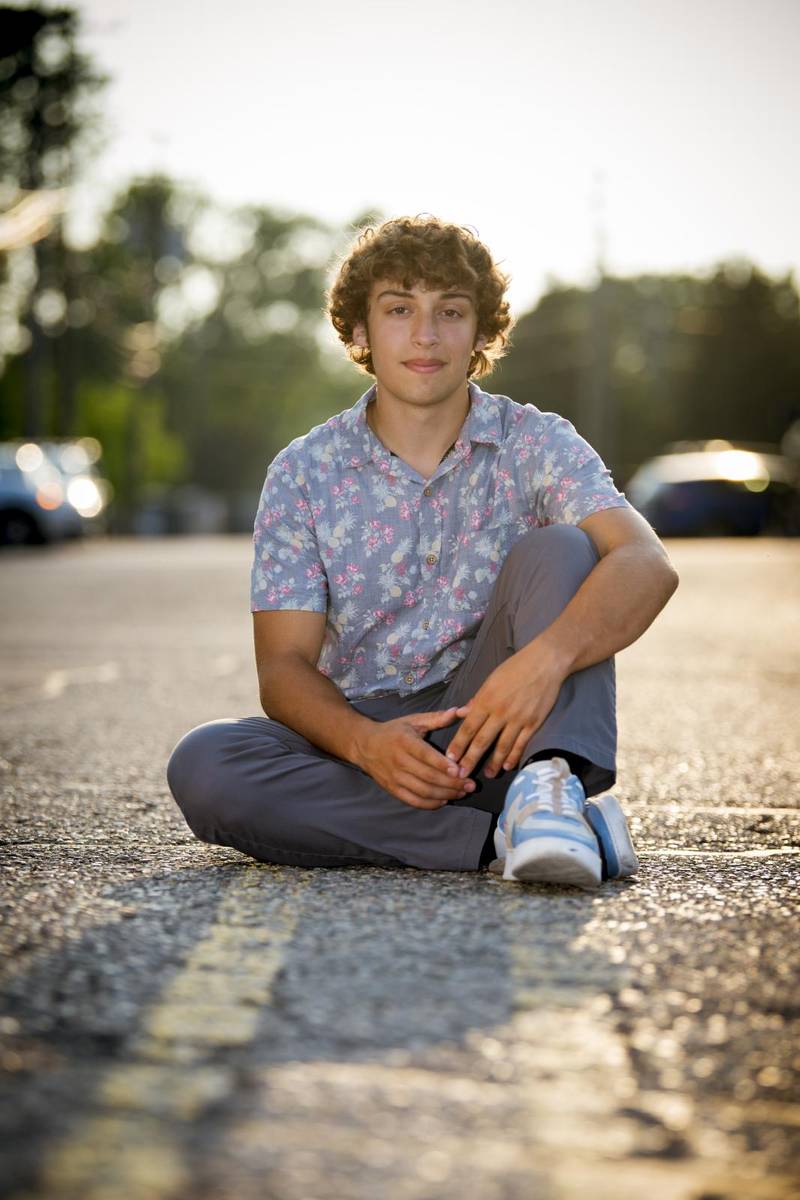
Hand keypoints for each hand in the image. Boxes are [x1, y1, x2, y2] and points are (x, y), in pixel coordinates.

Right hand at [355, 708, 477, 809]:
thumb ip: (437, 718)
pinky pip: (413, 801)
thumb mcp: (413, 720)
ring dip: (445, 794)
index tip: (460, 770)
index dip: (443, 764)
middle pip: (428, 776)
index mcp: (405, 741)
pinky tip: (444, 801)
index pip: (426, 755)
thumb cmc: (394, 731)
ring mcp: (394, 777)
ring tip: (462, 793)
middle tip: (471, 785)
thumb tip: (460, 711)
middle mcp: (399, 761)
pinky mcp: (392, 789)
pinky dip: (430, 804)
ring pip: (423, 791)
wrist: (364, 745)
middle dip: (452, 783)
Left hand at [445, 641, 566, 780]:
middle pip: (482, 741)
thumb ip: (477, 699)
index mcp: (486, 700)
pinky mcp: (533, 723)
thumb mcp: (491, 680)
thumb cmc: (515, 668)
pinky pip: (521, 744)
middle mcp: (500, 712)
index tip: (450, 759)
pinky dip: (514, 756)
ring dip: (493, 763)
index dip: (458, 745)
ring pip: (502, 746)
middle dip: (470, 760)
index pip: (468, 728)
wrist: (545, 663)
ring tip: (487, 775)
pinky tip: (508, 766)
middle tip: (461, 775)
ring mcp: (518, 719)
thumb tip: (462, 713)